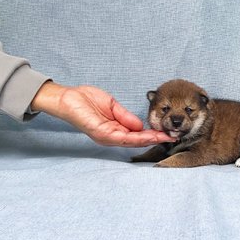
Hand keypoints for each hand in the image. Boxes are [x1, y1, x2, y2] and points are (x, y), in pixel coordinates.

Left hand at [31, 82, 175, 146]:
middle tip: (171, 137)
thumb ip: (126, 116)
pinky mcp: (102, 134)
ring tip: (164, 137)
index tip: (166, 132)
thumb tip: (140, 125)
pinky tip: (148, 135)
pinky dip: (137, 137)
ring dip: (150, 139)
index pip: (136, 135)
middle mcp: (111, 136)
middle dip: (155, 139)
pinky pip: (123, 138)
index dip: (152, 134)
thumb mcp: (112, 106)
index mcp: (114, 130)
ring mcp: (107, 137)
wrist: (68, 98)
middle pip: (137, 141)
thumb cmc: (85, 100)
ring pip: (132, 141)